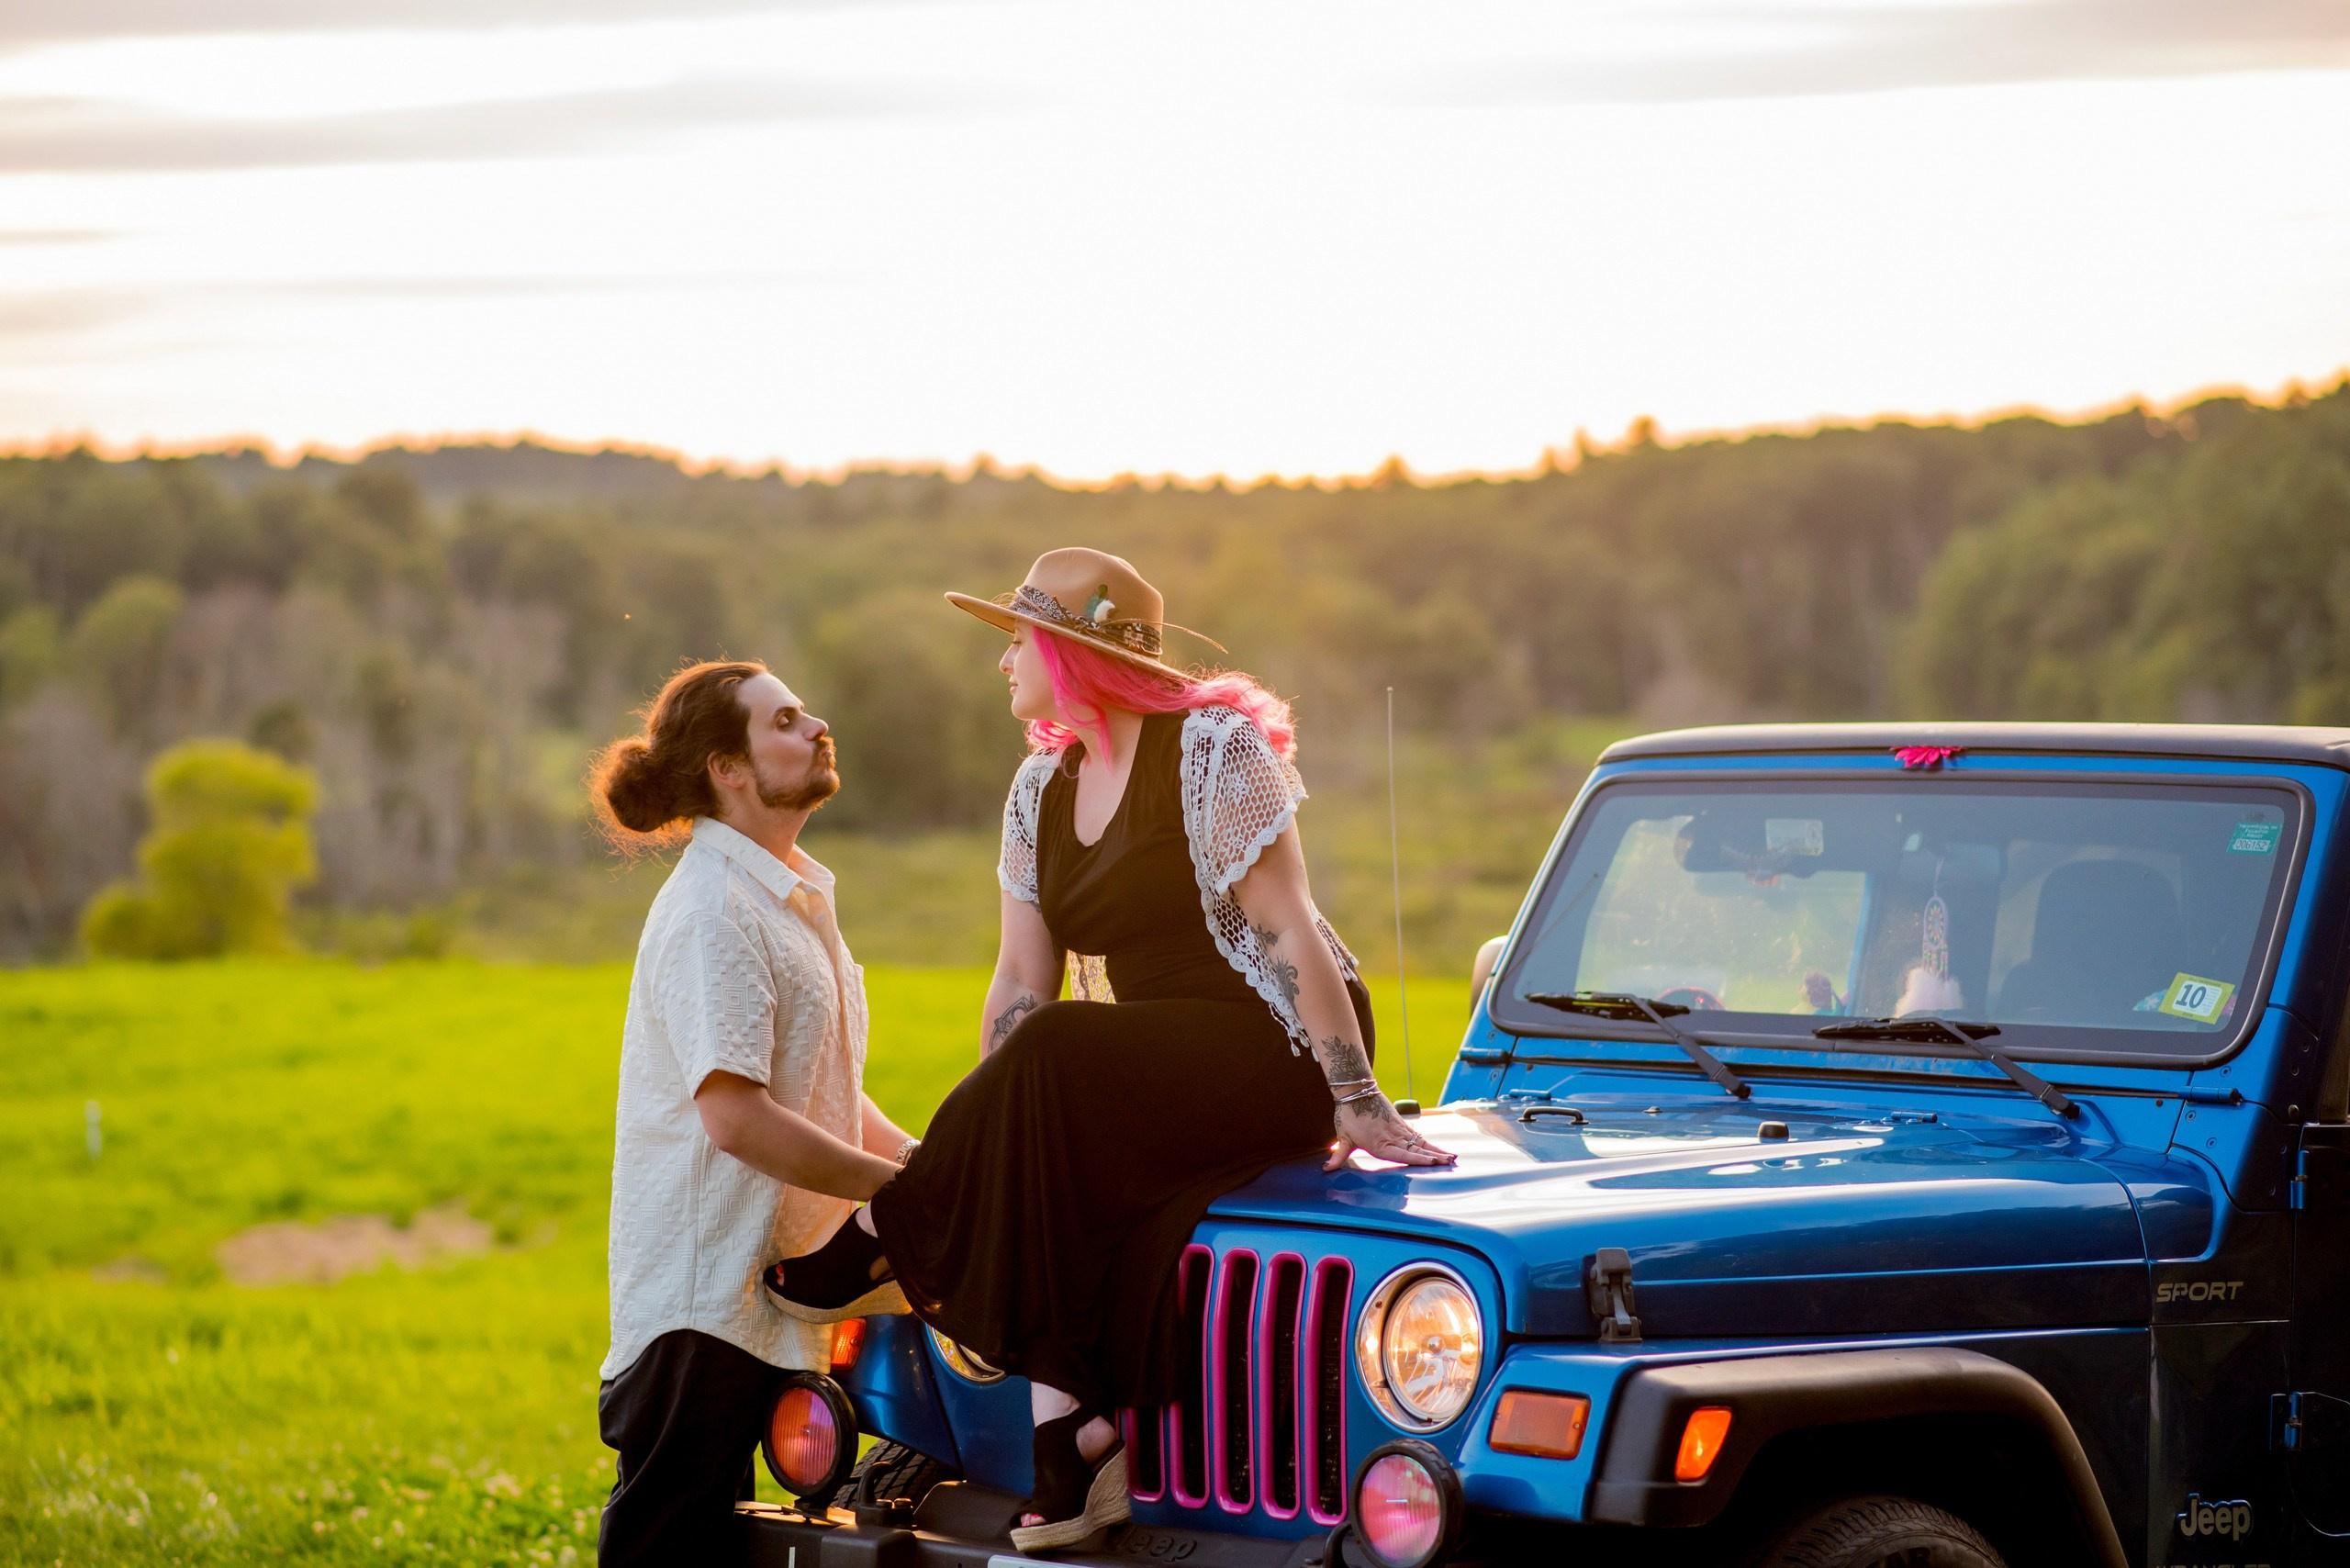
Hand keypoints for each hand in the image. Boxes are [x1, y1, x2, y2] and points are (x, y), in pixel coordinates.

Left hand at [1326, 1094, 1455, 1170]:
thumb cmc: (1348, 1114)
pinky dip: (1428, 1143)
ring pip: (1420, 1142)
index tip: (1433, 1162)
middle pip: (1417, 1149)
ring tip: (1451, 1157)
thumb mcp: (1343, 1137)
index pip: (1403, 1155)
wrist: (1356, 1090)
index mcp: (1380, 1144)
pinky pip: (1417, 1135)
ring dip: (1436, 1150)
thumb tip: (1326, 1169)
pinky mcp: (1400, 1123)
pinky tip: (1437, 1149)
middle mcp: (1393, 1137)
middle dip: (1435, 1156)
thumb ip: (1338, 1156)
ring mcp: (1398, 1130)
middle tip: (1451, 1162)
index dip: (1419, 1159)